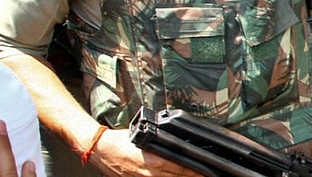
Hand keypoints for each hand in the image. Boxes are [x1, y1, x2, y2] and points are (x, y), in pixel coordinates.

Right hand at [87, 127, 202, 176]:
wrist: (103, 150)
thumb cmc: (122, 141)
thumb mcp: (145, 137)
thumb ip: (162, 141)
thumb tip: (177, 140)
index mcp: (155, 159)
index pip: (182, 167)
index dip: (196, 171)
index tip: (208, 171)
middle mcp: (152, 172)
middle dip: (194, 176)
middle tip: (207, 175)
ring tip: (195, 176)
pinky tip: (175, 176)